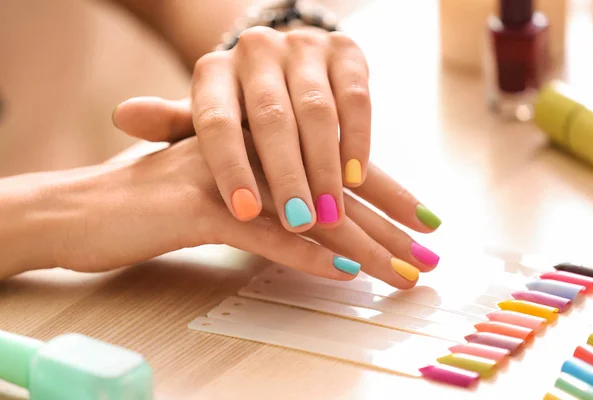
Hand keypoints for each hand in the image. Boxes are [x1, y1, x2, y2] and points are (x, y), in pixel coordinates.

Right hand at [103, 99, 442, 289]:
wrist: (85, 208)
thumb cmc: (157, 205)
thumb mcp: (224, 195)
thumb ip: (269, 201)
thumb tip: (320, 230)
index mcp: (262, 147)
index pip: (336, 169)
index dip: (385, 197)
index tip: (424, 223)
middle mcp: (251, 153)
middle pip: (333, 190)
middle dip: (388, 226)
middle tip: (428, 255)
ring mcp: (225, 177)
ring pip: (308, 213)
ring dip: (360, 245)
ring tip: (402, 270)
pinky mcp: (196, 208)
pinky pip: (261, 235)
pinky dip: (303, 255)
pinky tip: (340, 270)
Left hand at [116, 26, 370, 233]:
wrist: (284, 62)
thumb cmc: (240, 106)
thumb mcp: (204, 117)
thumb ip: (171, 123)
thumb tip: (124, 116)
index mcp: (214, 70)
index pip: (216, 121)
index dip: (230, 168)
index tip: (243, 214)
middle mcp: (256, 52)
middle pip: (271, 119)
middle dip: (287, 176)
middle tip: (300, 222)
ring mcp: (303, 48)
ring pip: (318, 110)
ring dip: (325, 166)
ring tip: (330, 212)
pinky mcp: (345, 51)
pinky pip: (357, 97)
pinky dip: (358, 140)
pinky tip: (356, 177)